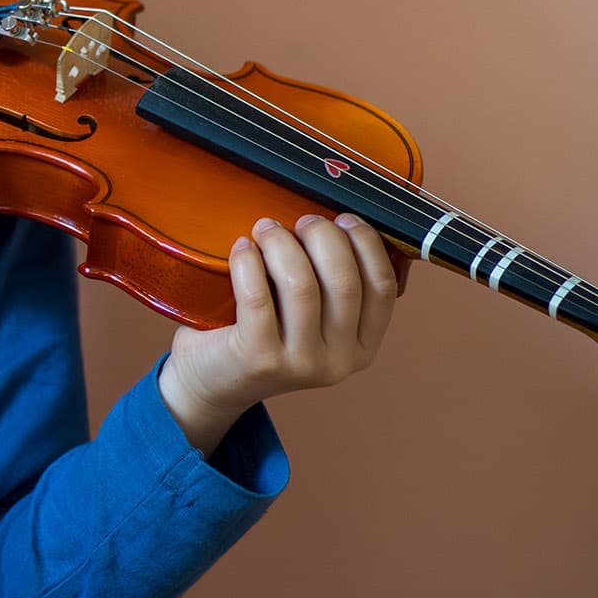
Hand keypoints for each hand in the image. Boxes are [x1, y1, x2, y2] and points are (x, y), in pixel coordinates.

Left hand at [157, 213, 398, 454]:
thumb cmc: (265, 330)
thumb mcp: (312, 315)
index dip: (367, 244)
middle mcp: (340, 361)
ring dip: (281, 244)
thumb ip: (332, 281)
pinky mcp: (259, 358)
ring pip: (301, 285)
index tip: (343, 217)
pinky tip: (242, 247)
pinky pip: (257, 297)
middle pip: (344, 281)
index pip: (383, 287)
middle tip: (300, 221)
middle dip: (323, 237)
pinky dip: (248, 262)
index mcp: (362, 346)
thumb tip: (339, 218)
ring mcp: (301, 363)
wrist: (214, 380)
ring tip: (265, 228)